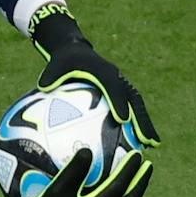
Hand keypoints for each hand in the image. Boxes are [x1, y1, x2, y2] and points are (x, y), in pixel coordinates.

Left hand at [39, 40, 159, 146]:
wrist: (75, 51)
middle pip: (134, 100)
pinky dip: (137, 125)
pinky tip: (139, 144)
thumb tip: (42, 87)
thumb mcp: (56, 64)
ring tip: (152, 145)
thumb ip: (51, 76)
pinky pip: (132, 109)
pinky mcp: (121, 92)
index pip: (112, 88)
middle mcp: (117, 78)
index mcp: (103, 71)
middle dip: (142, 120)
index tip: (123, 120)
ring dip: (146, 124)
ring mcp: (122, 85)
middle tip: (148, 140)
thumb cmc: (63, 60)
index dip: (118, 103)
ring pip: (138, 106)